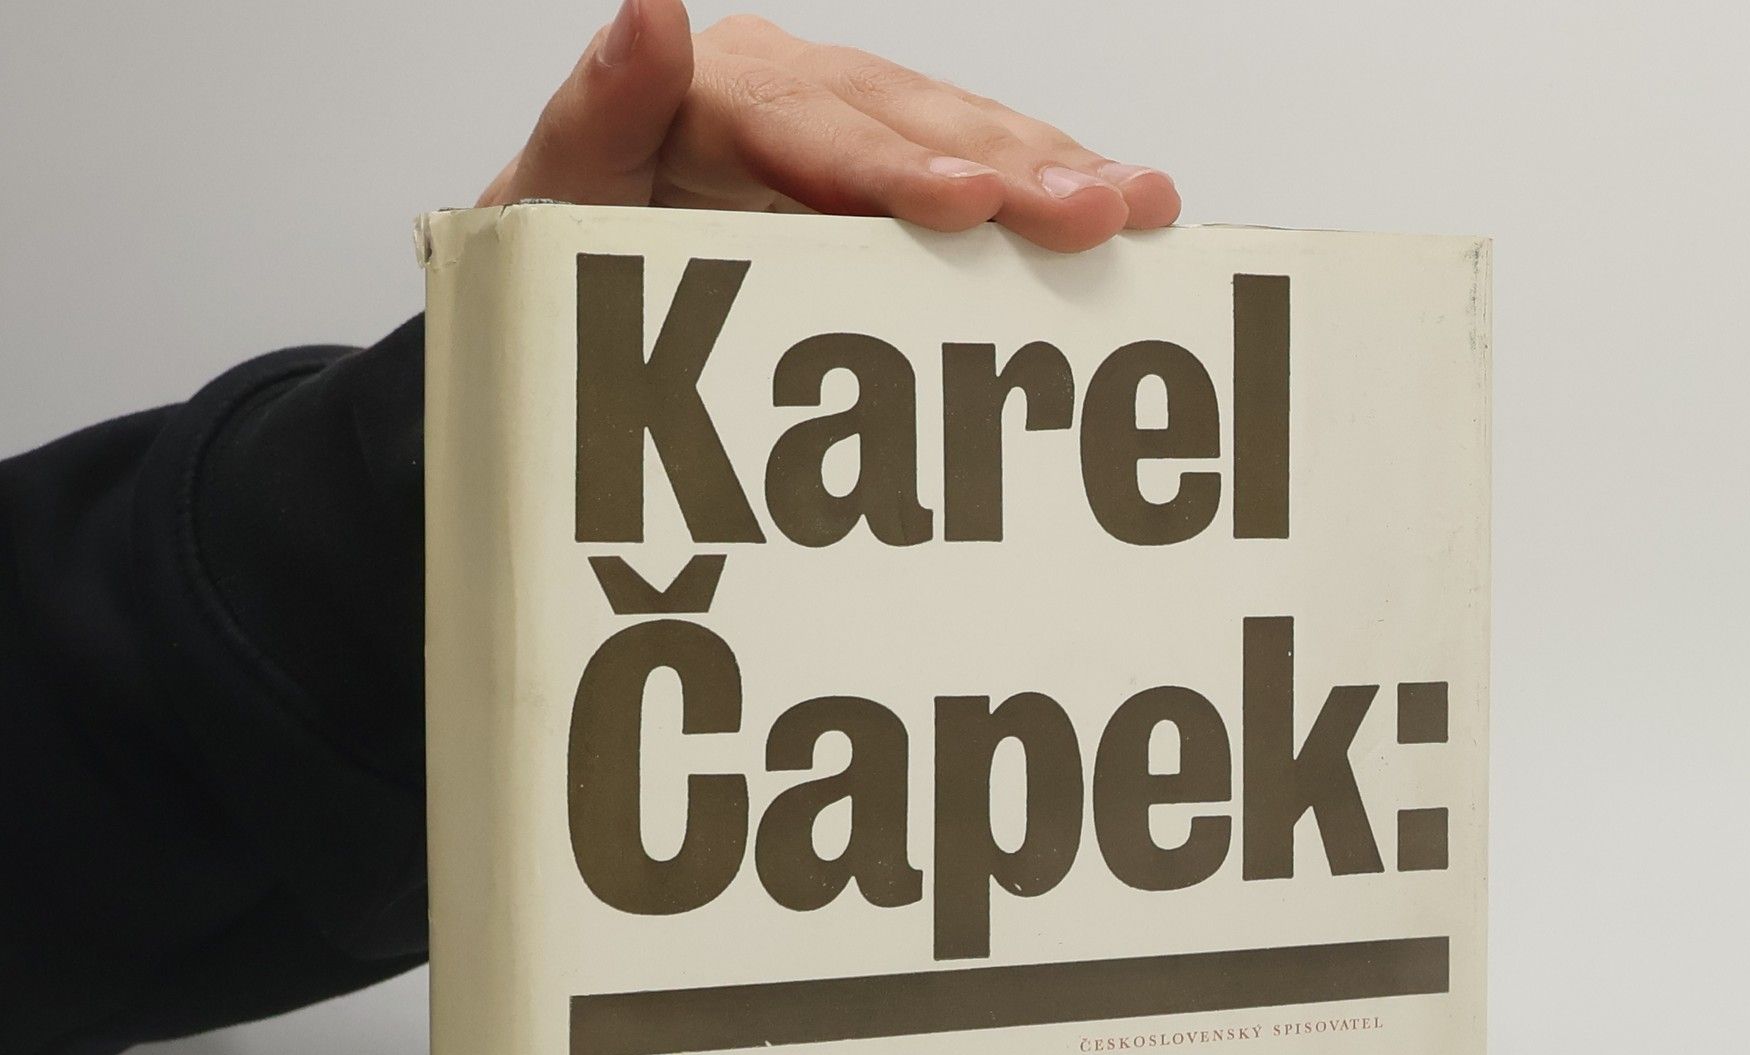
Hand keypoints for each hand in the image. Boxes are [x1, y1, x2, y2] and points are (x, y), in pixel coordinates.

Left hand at [478, 3, 1179, 252]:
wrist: (576, 276)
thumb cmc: (567, 244)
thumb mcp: (553, 188)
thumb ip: (597, 109)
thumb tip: (649, 8)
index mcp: (721, 92)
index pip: (818, 127)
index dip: (897, 169)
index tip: (969, 205)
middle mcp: (800, 96)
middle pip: (917, 126)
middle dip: (1017, 170)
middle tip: (1101, 213)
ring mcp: (853, 135)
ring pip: (965, 140)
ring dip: (1056, 177)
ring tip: (1140, 208)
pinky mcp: (888, 182)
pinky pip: (975, 175)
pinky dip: (1046, 196)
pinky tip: (1116, 214)